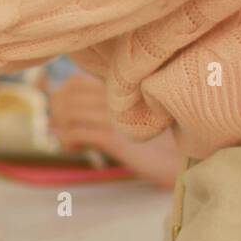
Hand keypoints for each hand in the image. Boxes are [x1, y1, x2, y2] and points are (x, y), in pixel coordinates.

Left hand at [48, 73, 182, 187]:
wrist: (183, 159)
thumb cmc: (158, 140)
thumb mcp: (129, 118)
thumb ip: (104, 108)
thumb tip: (61, 115)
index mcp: (119, 88)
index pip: (75, 81)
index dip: (61, 95)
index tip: (60, 112)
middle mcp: (116, 97)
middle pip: (67, 95)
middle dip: (56, 112)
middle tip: (61, 128)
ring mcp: (115, 116)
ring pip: (69, 113)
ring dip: (62, 127)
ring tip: (69, 140)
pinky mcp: (115, 138)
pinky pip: (78, 133)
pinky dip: (68, 141)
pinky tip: (75, 148)